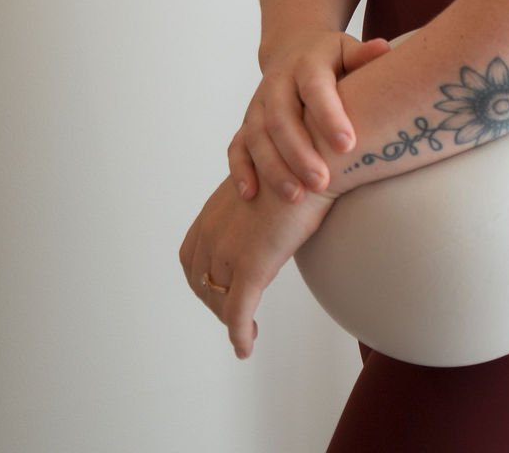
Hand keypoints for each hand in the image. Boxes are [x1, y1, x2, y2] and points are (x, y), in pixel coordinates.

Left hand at [179, 174, 333, 357]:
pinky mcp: (251, 268)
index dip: (200, 278)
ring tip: (247, 332)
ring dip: (229, 320)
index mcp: (213, 210)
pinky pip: (237, 315)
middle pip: (200, 281)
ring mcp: (228, 251)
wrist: (317, 161)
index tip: (218, 289)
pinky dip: (239, 336)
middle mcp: (212, 231)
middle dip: (214, 301)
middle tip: (235, 315)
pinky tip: (246, 347)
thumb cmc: (300, 167)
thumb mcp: (265, 183)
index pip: (191, 256)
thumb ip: (255, 206)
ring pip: (219, 301)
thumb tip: (267, 219)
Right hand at [229, 29, 391, 202]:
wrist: (292, 48)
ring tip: (296, 197)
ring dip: (273, 168)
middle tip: (322, 183)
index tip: (348, 145)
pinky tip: (251, 195)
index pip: (315, 89)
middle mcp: (277, 83)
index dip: (329, 116)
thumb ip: (363, 55)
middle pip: (281, 118)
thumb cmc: (331, 58)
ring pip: (258, 137)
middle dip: (299, 153)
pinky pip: (237, 147)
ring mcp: (258, 104)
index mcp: (306, 64)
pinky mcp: (246, 123)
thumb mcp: (347, 50)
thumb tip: (382, 50)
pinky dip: (241, 170)